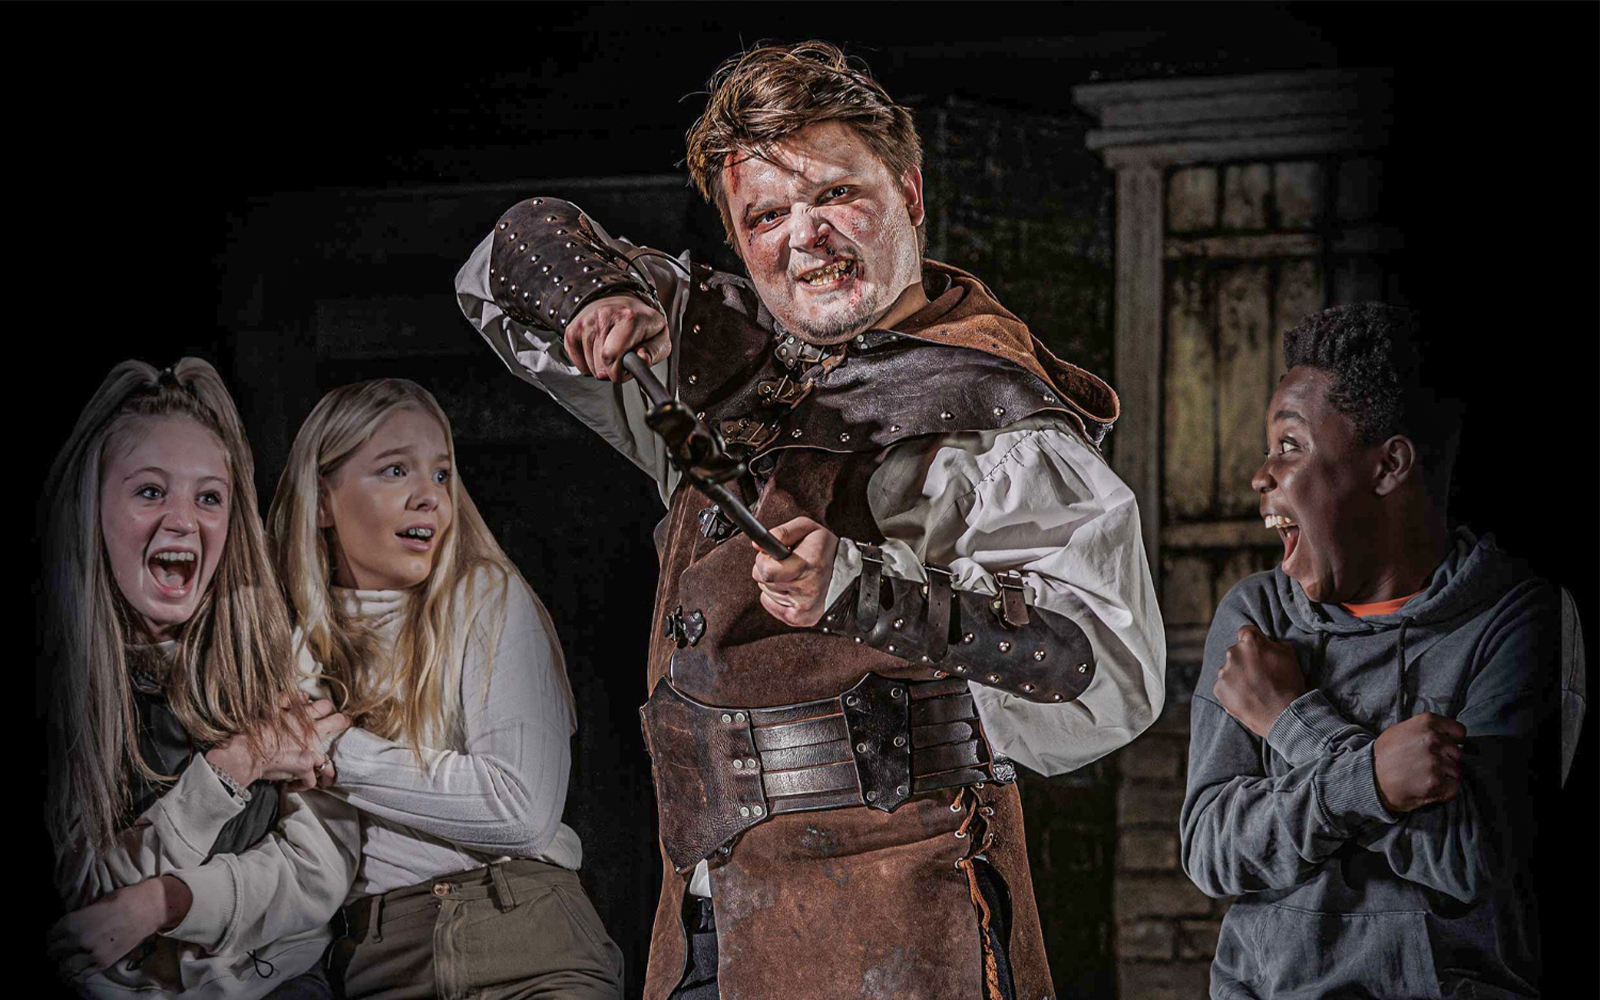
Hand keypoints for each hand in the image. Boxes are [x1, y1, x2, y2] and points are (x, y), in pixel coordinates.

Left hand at [47, 876, 188, 980]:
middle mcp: (77, 939)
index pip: (51, 935)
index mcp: (72, 922)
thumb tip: (69, 930)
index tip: (54, 938)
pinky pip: (82, 974)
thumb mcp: (94, 906)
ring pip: (66, 966)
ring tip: (63, 963)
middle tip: (57, 951)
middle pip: (54, 951)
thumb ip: (79, 920)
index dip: (51, 937)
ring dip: (62, 965)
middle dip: (54, 951)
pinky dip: (76, 974)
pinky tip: (75, 971)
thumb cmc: (123, 900)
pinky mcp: (103, 962)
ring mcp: (90, 953)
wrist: (147, 909)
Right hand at [206, 696, 350, 791]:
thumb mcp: (271, 708)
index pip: (325, 706)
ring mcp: (311, 751)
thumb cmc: (255, 730)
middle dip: (342, 723)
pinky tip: (299, 784)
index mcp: (304, 717)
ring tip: (328, 775)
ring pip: (329, 761)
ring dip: (327, 768)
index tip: (326, 712)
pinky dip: (305, 783)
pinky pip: (312, 780)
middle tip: (343, 725)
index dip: (326, 708)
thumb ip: (288, 700)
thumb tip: (304, 697)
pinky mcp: (304, 768)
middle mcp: (312, 733)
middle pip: (338, 722)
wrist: (247, 751)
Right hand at [564, 294, 668, 381]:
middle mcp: (603, 316)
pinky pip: (577, 363)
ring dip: (601, 365)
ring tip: (611, 350)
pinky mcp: (572, 329)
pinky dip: (588, 363)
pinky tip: (598, 350)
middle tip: (622, 357)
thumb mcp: (660, 335)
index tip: (627, 368)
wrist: (620, 301)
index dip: (620, 372)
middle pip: (601, 367)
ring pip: (590, 368)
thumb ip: (654, 351)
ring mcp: (585, 322)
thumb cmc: (641, 322)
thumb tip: (641, 359)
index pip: (612, 356)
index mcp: (628, 317)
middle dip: (613, 370)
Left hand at [751, 517, 839, 627]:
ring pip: (766, 591)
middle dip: (768, 569)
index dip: (764, 560)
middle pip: (763, 580)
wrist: (847, 576)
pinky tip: (790, 588)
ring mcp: (805, 606)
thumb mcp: (807, 528)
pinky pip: (769, 604)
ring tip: (793, 575)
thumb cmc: (825, 550)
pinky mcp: (800, 618)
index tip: (771, 555)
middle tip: (785, 563)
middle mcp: (808, 587)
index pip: (767, 570)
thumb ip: (782, 532)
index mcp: (810, 563)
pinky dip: (775, 596)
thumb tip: (758, 544)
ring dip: (774, 582)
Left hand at [1212, 624, 1306, 737]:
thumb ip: (1274, 643)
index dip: (1254, 642)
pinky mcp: (1218, 688)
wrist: (1283, 714)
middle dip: (1246, 660)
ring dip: (1238, 676)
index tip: (1259, 652)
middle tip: (1259, 675)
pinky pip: (1224, 686)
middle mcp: (1232, 653)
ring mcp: (1224, 672)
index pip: (1247, 632)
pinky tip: (1246, 698)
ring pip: (1229, 669)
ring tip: (1253, 690)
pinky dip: (1232, 690)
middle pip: (1236, 652)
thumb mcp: (1289, 654)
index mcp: (1249, 641)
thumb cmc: (1288, 683)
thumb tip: (1268, 642)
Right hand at [1373, 712, 1464, 812]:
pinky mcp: (1435, 781)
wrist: (1368, 777)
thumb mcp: (1401, 730)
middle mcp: (1433, 739)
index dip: (1453, 741)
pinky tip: (1429, 787)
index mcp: (1427, 723)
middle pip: (1457, 753)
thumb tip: (1448, 738)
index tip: (1444, 748)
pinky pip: (1454, 786)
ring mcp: (1435, 761)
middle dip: (1446, 760)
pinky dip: (1445, 790)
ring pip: (1456, 771)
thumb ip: (1425, 730)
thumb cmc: (1384, 755)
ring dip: (1444, 776)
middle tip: (1426, 765)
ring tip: (1423, 777)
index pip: (1458, 731)